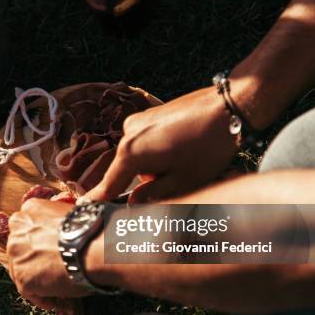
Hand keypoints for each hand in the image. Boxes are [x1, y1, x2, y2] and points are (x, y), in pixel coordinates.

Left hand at [7, 199, 89, 308]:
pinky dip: (40, 297)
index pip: (28, 228)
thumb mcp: (73, 214)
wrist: (95, 247)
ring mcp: (17, 253)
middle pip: (21, 248)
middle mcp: (17, 228)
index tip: (49, 251)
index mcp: (31, 209)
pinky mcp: (21, 277)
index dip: (39, 242)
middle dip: (33, 260)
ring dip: (36, 279)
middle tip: (50, 270)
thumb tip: (70, 232)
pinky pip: (28, 291)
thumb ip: (61, 222)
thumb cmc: (92, 230)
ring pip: (22, 270)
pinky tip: (53, 301)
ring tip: (53, 289)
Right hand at [84, 87, 238, 201]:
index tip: (85, 209)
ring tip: (187, 162)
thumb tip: (133, 203)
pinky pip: (146, 141)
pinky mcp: (151, 114)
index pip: (110, 184)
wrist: (229, 106)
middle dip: (146, 181)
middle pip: (127, 171)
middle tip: (178, 183)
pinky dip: (159, 151)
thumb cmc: (208, 146)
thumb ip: (152, 196)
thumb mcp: (183, 182)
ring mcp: (139, 121)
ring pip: (139, 156)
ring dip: (155, 165)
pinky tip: (185, 148)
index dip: (99, 200)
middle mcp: (128, 134)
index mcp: (131, 153)